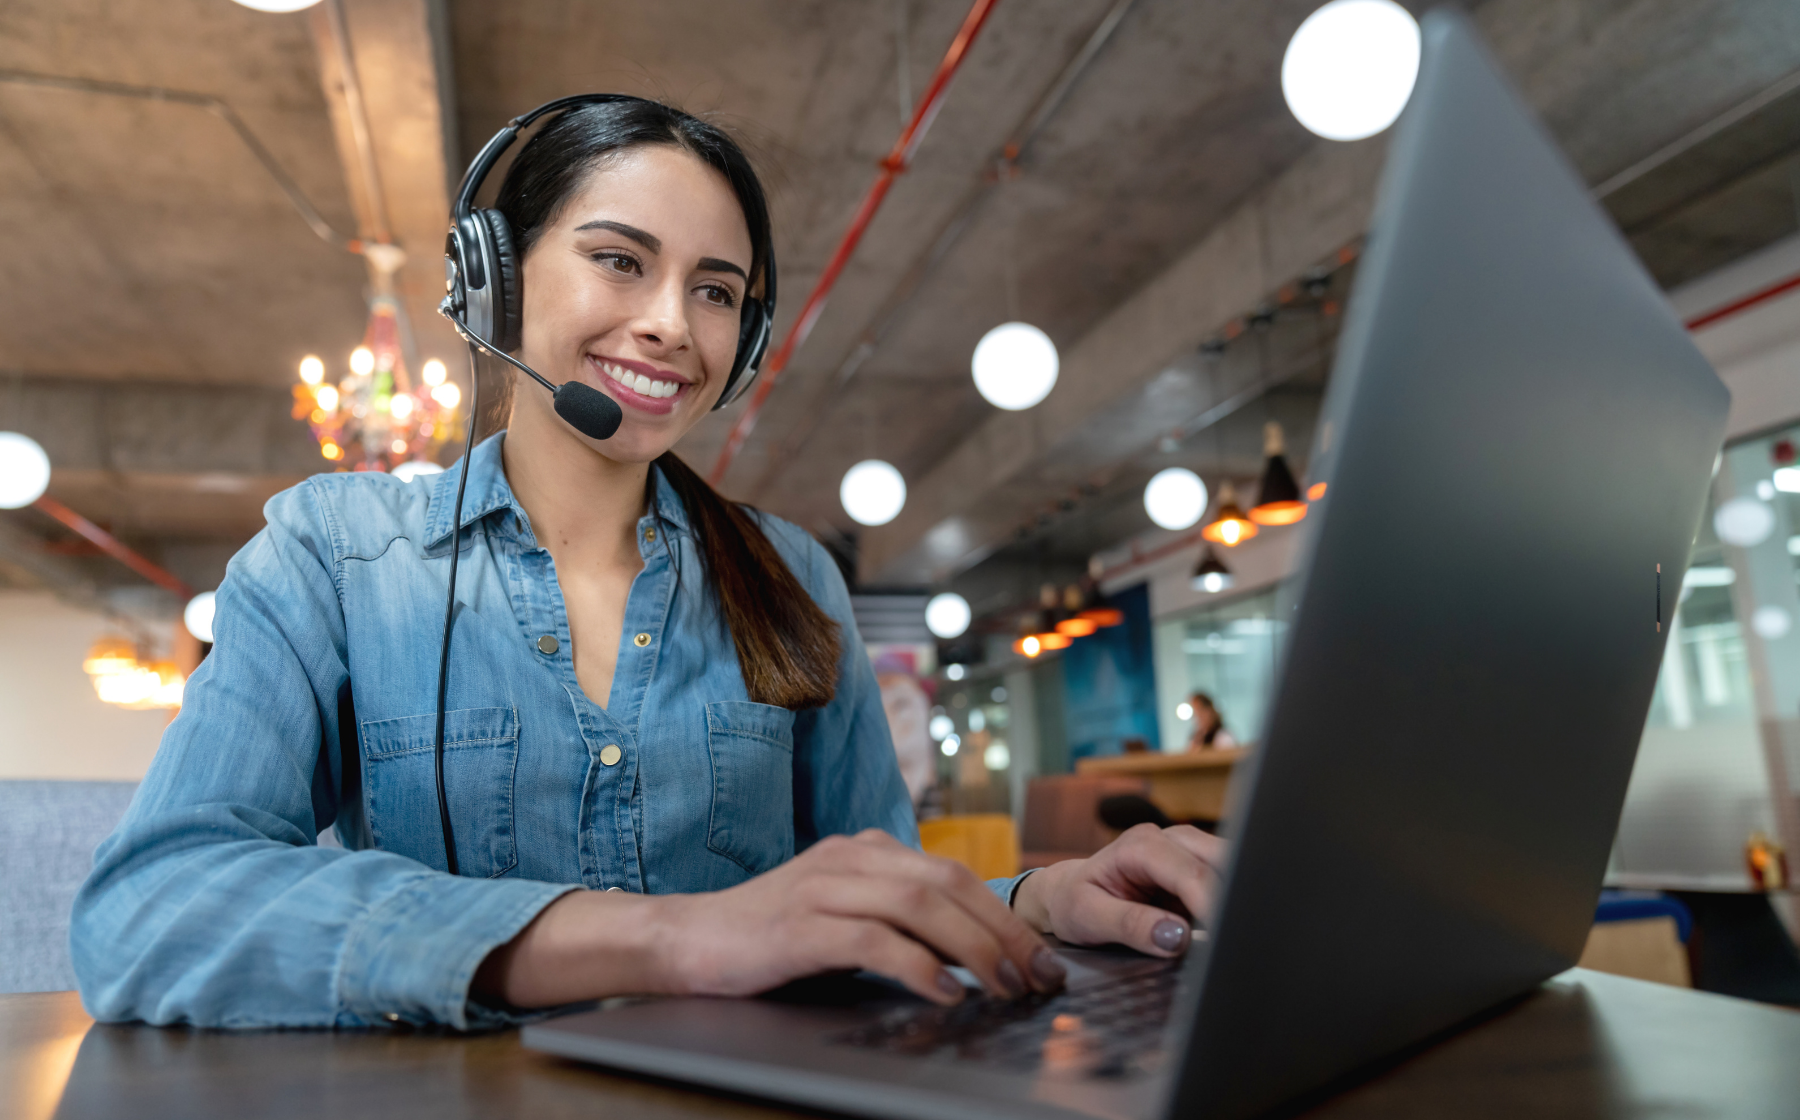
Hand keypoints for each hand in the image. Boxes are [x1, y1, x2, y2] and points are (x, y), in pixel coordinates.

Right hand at [476, 829, 1066, 1008]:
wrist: (685, 939)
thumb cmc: (768, 936)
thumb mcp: (839, 912)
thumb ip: (893, 915)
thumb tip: (969, 951)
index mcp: (865, 850)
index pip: (953, 873)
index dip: (1004, 914)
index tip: (1040, 957)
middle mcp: (849, 858)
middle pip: (947, 883)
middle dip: (1002, 930)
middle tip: (1037, 976)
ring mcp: (822, 887)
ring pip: (918, 904)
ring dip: (972, 947)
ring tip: (1004, 986)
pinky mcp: (798, 926)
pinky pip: (871, 939)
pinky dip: (915, 964)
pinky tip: (944, 992)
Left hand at [1012, 824, 1225, 956]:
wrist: (1068, 893)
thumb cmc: (1074, 901)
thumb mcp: (1088, 916)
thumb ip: (1130, 925)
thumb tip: (1175, 937)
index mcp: (1140, 845)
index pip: (1192, 873)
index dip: (1212, 906)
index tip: (1222, 941)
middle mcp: (1170, 839)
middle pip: (1223, 862)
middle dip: (1233, 899)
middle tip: (1236, 940)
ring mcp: (1188, 852)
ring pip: (1233, 867)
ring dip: (1236, 900)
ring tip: (1233, 938)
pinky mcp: (1198, 870)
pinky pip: (1228, 881)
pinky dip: (1232, 903)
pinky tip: (1228, 928)